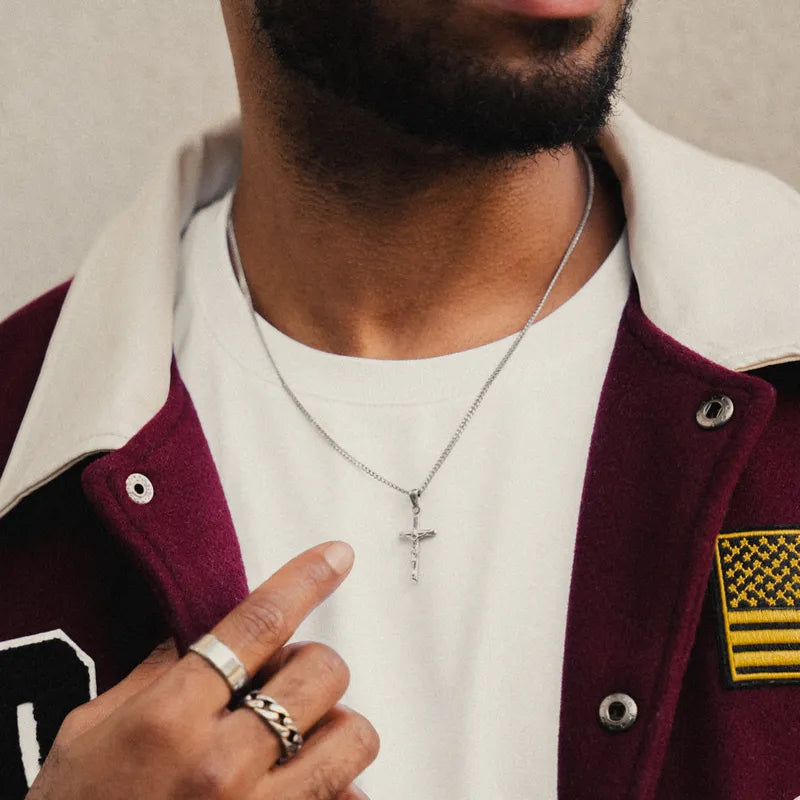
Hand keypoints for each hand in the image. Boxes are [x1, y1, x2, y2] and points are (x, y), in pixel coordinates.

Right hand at [27, 541, 376, 799]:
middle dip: (309, 665)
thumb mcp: (92, 732)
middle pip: (320, 672)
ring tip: (295, 734)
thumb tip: (201, 631)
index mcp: (168, 719)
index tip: (336, 556)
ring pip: (352, 735)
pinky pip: (346, 798)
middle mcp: (221, 765)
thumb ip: (155, 675)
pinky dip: (338, 784)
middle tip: (279, 682)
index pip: (257, 625)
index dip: (305, 581)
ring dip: (332, 723)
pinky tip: (303, 779)